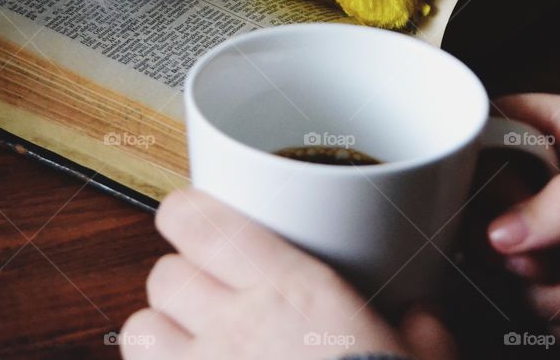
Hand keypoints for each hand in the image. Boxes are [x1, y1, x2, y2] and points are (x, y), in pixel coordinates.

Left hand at [121, 187, 456, 359]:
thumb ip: (419, 330)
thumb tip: (421, 316)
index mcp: (294, 292)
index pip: (202, 223)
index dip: (186, 214)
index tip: (192, 217)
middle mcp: (238, 327)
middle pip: (165, 273)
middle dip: (180, 280)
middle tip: (208, 294)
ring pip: (139, 328)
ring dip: (158, 333)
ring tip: (187, 346)